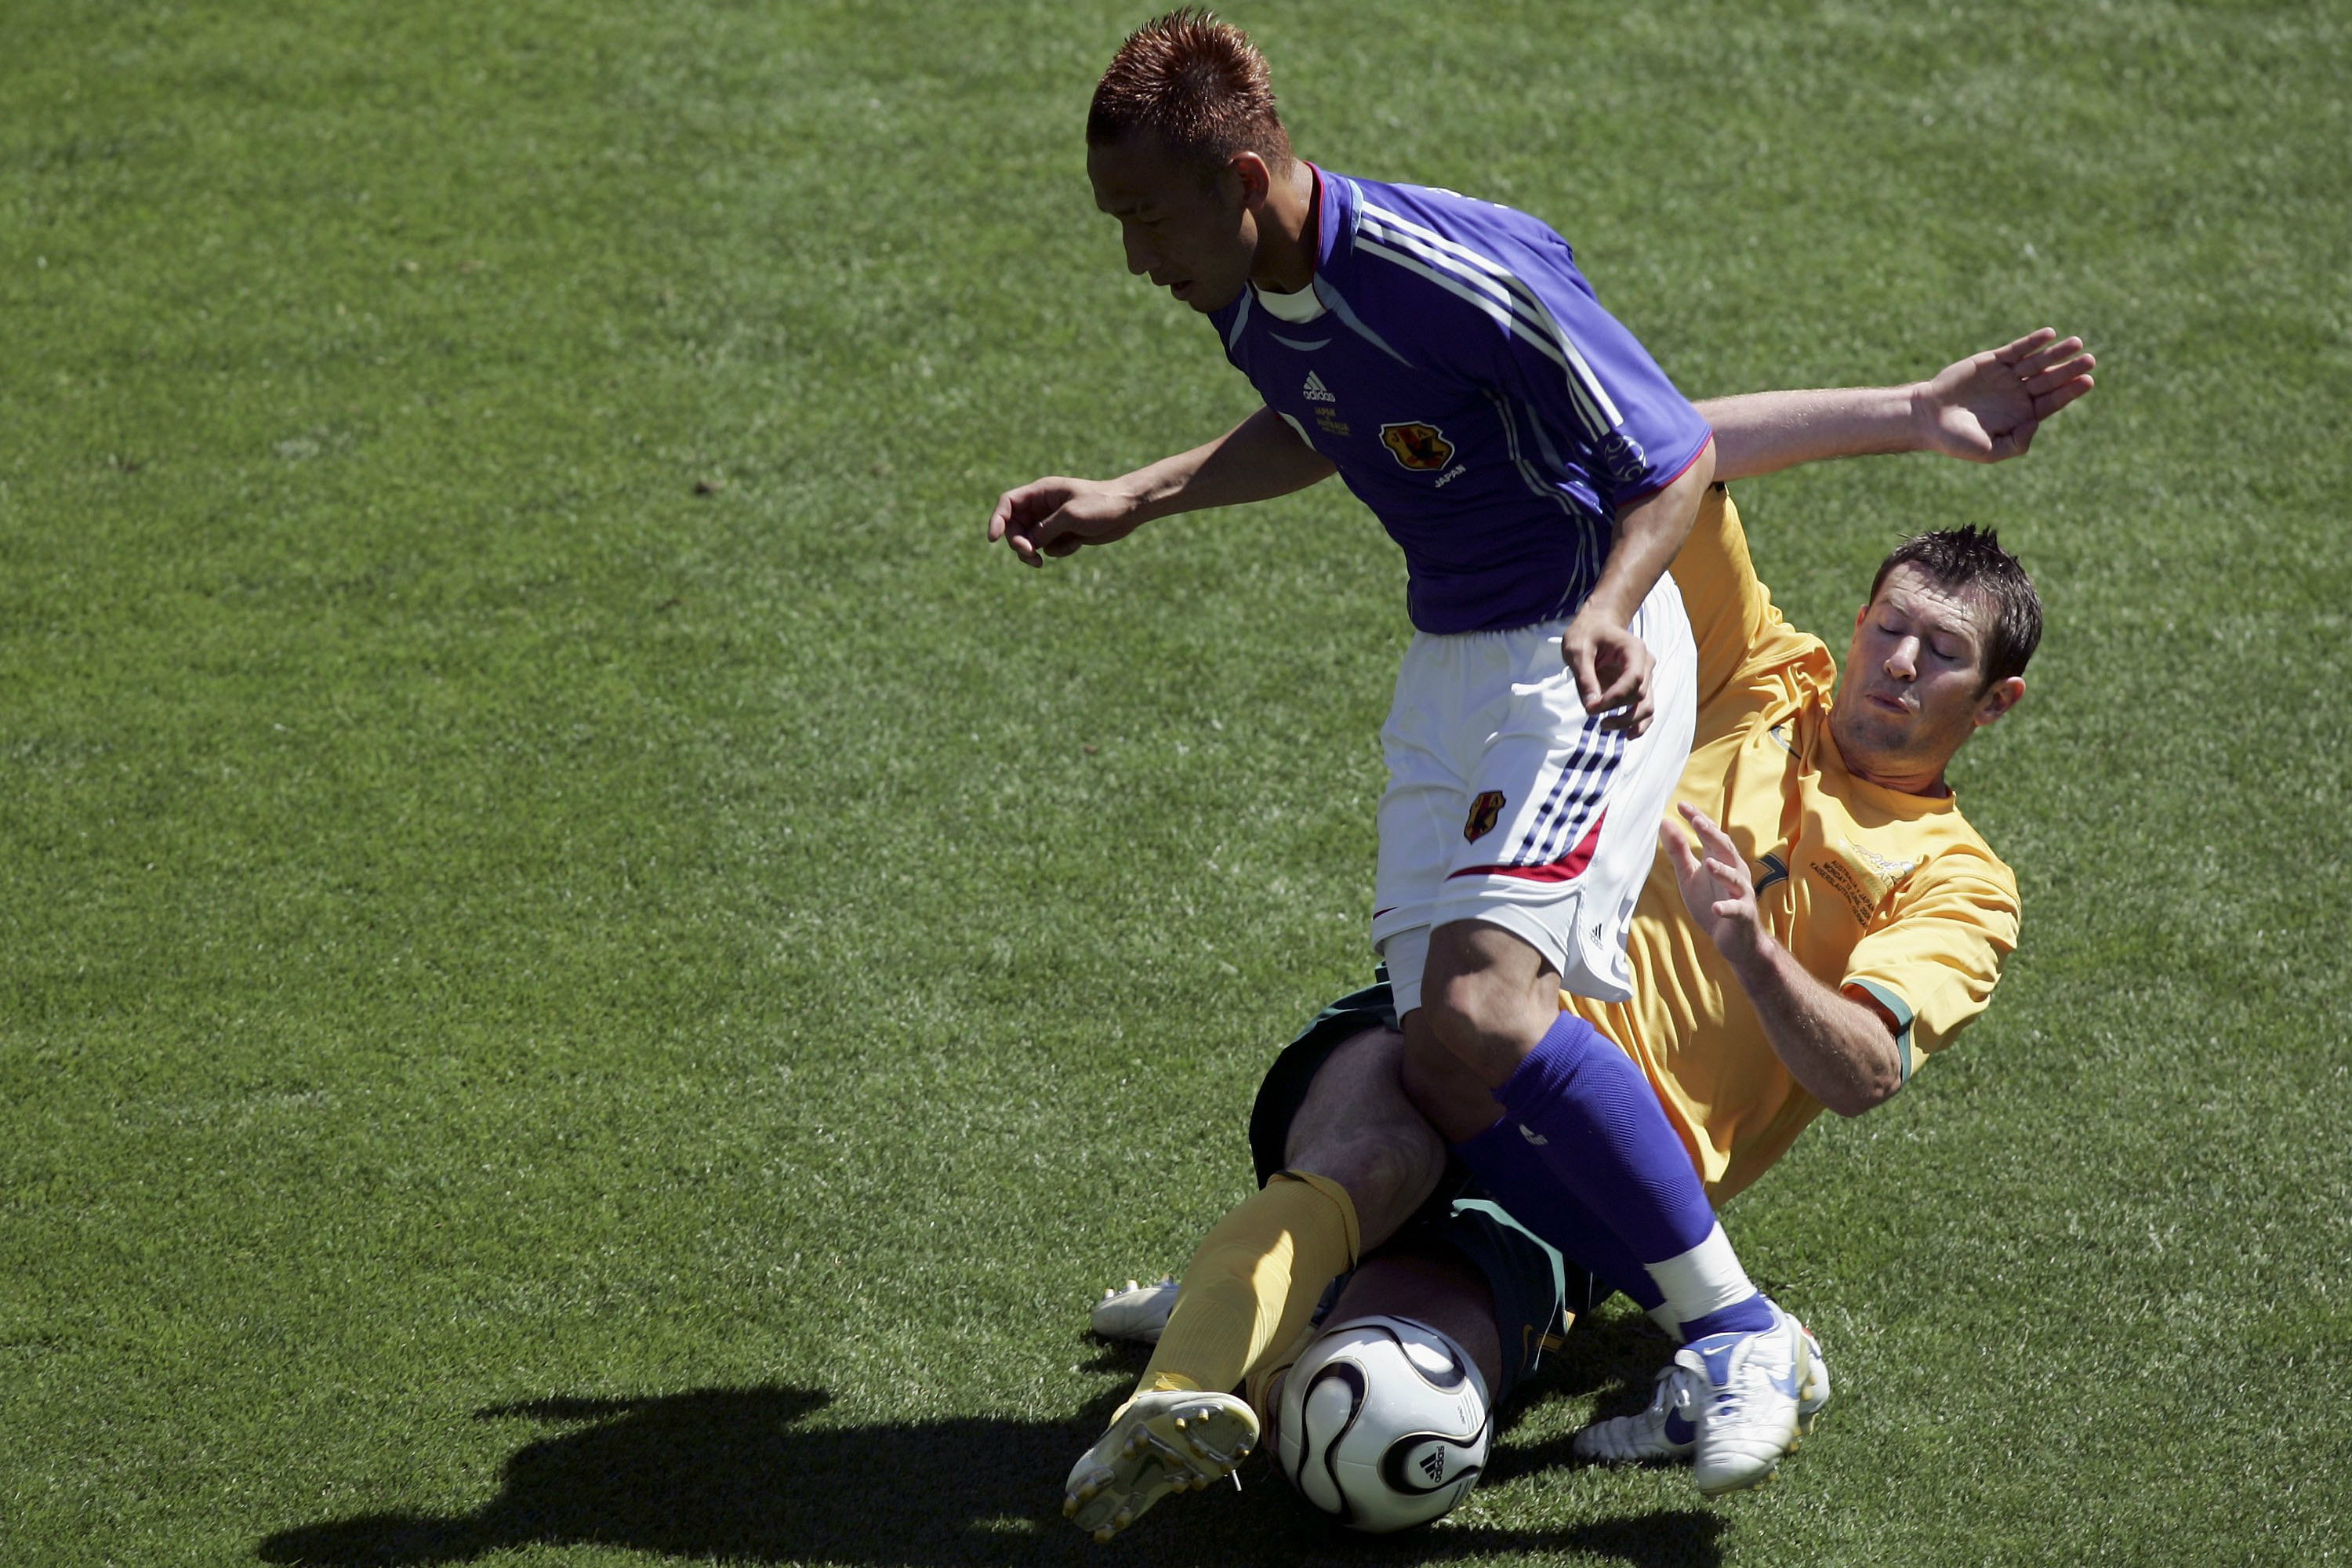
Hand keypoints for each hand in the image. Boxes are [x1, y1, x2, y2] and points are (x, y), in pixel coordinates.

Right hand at [985, 476, 1146, 566]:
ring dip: (1034, 553)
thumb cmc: (1102, 504)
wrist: (1128, 509)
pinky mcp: (1063, 534)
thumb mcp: (1071, 516)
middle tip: (1031, 555)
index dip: (997, 520)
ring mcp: (1052, 521)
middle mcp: (1042, 507)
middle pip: (1015, 527)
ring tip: (1042, 562)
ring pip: (1030, 541)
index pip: (1008, 503)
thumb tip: (1028, 544)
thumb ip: (1046, 529)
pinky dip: (1058, 551)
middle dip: (1018, 543)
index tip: (993, 538)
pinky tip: (1077, 544)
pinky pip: (1049, 548)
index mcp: (1041, 493)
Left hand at [1560, 605, 1654, 735]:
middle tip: (1591, 712)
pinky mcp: (1640, 688)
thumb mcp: (1577, 651)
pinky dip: (1638, 724)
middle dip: (1617, 709)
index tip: (1592, 707)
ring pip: (1647, 706)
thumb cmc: (1586, 634)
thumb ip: (1584, 678)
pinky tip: (1627, 735)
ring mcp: (1646, 677)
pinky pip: (1645, 709)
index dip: (1615, 698)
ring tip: (1605, 727)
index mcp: (1634, 650)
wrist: (1597, 625)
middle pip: (1639, 695)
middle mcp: (1646, 664)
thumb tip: (1591, 708)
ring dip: (1629, 722)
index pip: (1634, 679)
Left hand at [1661, 803, 1766, 968]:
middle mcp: (1735, 871)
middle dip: (1713, 836)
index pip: (1710, 834)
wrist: (1734, 939)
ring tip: (1708, 863)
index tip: (1682, 805)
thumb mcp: (1690, 876)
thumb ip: (1678, 851)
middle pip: (1726, 849)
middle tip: (1698, 823)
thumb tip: (1665, 822)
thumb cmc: (1711, 900)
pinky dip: (1726, 908)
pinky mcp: (1743, 914)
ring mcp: (1741, 893)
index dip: (1698, 819)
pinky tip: (1716, 908)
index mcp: (1720, 859)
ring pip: (1735, 878)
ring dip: (1722, 871)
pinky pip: (1736, 909)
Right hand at [1911, 328, 2095, 463]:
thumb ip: (2017, 443)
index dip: (2070, 391)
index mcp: (2021, 416)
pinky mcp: (1992, 362)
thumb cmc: (1956, 440)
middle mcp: (2017, 395)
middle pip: (2050, 379)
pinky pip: (2017, 350)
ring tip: (2075, 343)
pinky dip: (2032, 342)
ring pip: (2037, 362)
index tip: (2087, 381)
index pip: (2052, 401)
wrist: (1926, 418)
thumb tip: (2036, 422)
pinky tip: (2049, 335)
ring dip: (2057, 353)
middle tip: (2089, 360)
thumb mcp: (1989, 451)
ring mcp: (2006, 377)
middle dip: (2069, 369)